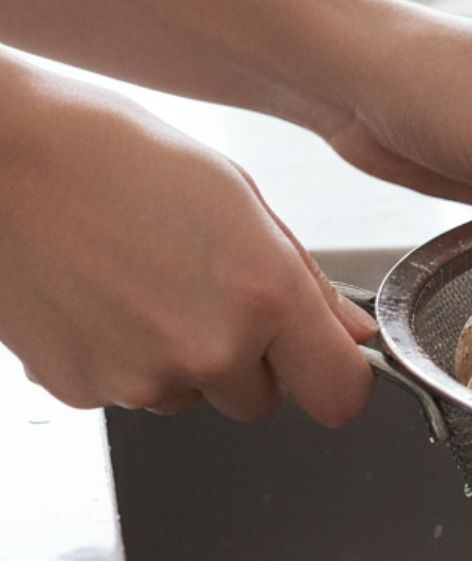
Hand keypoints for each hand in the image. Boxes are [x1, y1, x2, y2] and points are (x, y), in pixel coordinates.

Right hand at [0, 65, 375, 424]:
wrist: (5, 162)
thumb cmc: (120, 159)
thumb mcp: (242, 201)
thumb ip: (308, 283)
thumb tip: (349, 334)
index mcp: (265, 296)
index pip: (340, 396)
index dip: (334, 377)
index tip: (323, 358)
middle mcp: (208, 349)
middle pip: (262, 401)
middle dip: (253, 361)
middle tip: (213, 292)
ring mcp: (140, 378)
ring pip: (194, 396)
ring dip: (187, 358)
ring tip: (149, 280)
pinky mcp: (81, 390)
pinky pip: (132, 391)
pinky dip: (128, 358)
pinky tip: (107, 298)